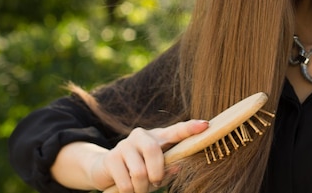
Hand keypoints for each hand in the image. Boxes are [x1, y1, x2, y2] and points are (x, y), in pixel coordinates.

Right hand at [91, 119, 208, 192]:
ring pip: (139, 172)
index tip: (205, 125)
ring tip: (140, 189)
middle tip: (156, 182)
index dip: (190, 128)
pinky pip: (126, 181)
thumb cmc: (139, 169)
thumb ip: (169, 168)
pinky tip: (129, 189)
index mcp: (158, 137)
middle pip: (153, 150)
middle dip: (157, 173)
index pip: (176, 130)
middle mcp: (141, 135)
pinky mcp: (111, 157)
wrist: (106, 170)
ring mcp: (125, 144)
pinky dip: (130, 192)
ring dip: (142, 187)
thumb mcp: (156, 170)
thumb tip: (178, 167)